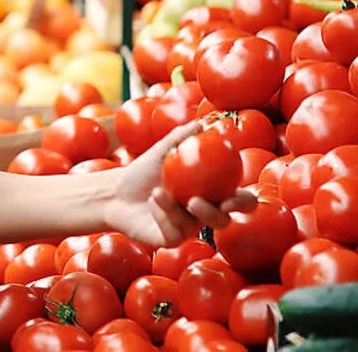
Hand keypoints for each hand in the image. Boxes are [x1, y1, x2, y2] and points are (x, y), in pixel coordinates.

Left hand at [103, 121, 257, 247]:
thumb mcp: (163, 151)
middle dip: (222, 214)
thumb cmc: (144, 171)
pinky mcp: (170, 240)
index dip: (246, 200)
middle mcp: (204, 214)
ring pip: (195, 226)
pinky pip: (173, 231)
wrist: (117, 191)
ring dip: (179, 209)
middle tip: (212, 202)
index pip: (240, 201)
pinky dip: (163, 213)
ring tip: (162, 192)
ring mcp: (188, 229)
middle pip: (225, 221)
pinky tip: (152, 199)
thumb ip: (183, 137)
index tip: (238, 191)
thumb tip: (203, 123)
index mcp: (211, 194)